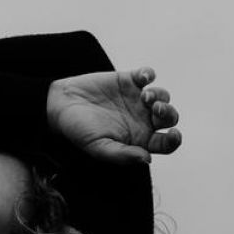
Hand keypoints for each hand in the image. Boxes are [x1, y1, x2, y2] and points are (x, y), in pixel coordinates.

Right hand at [46, 67, 181, 164]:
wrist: (59, 105)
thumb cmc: (78, 131)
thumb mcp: (98, 147)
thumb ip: (122, 155)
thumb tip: (147, 158)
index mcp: (139, 139)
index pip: (166, 142)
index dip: (174, 140)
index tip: (174, 134)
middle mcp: (142, 120)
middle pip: (169, 118)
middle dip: (168, 113)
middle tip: (156, 110)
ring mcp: (137, 99)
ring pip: (162, 96)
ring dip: (159, 95)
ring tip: (144, 96)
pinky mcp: (128, 80)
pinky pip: (147, 75)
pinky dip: (149, 74)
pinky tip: (141, 78)